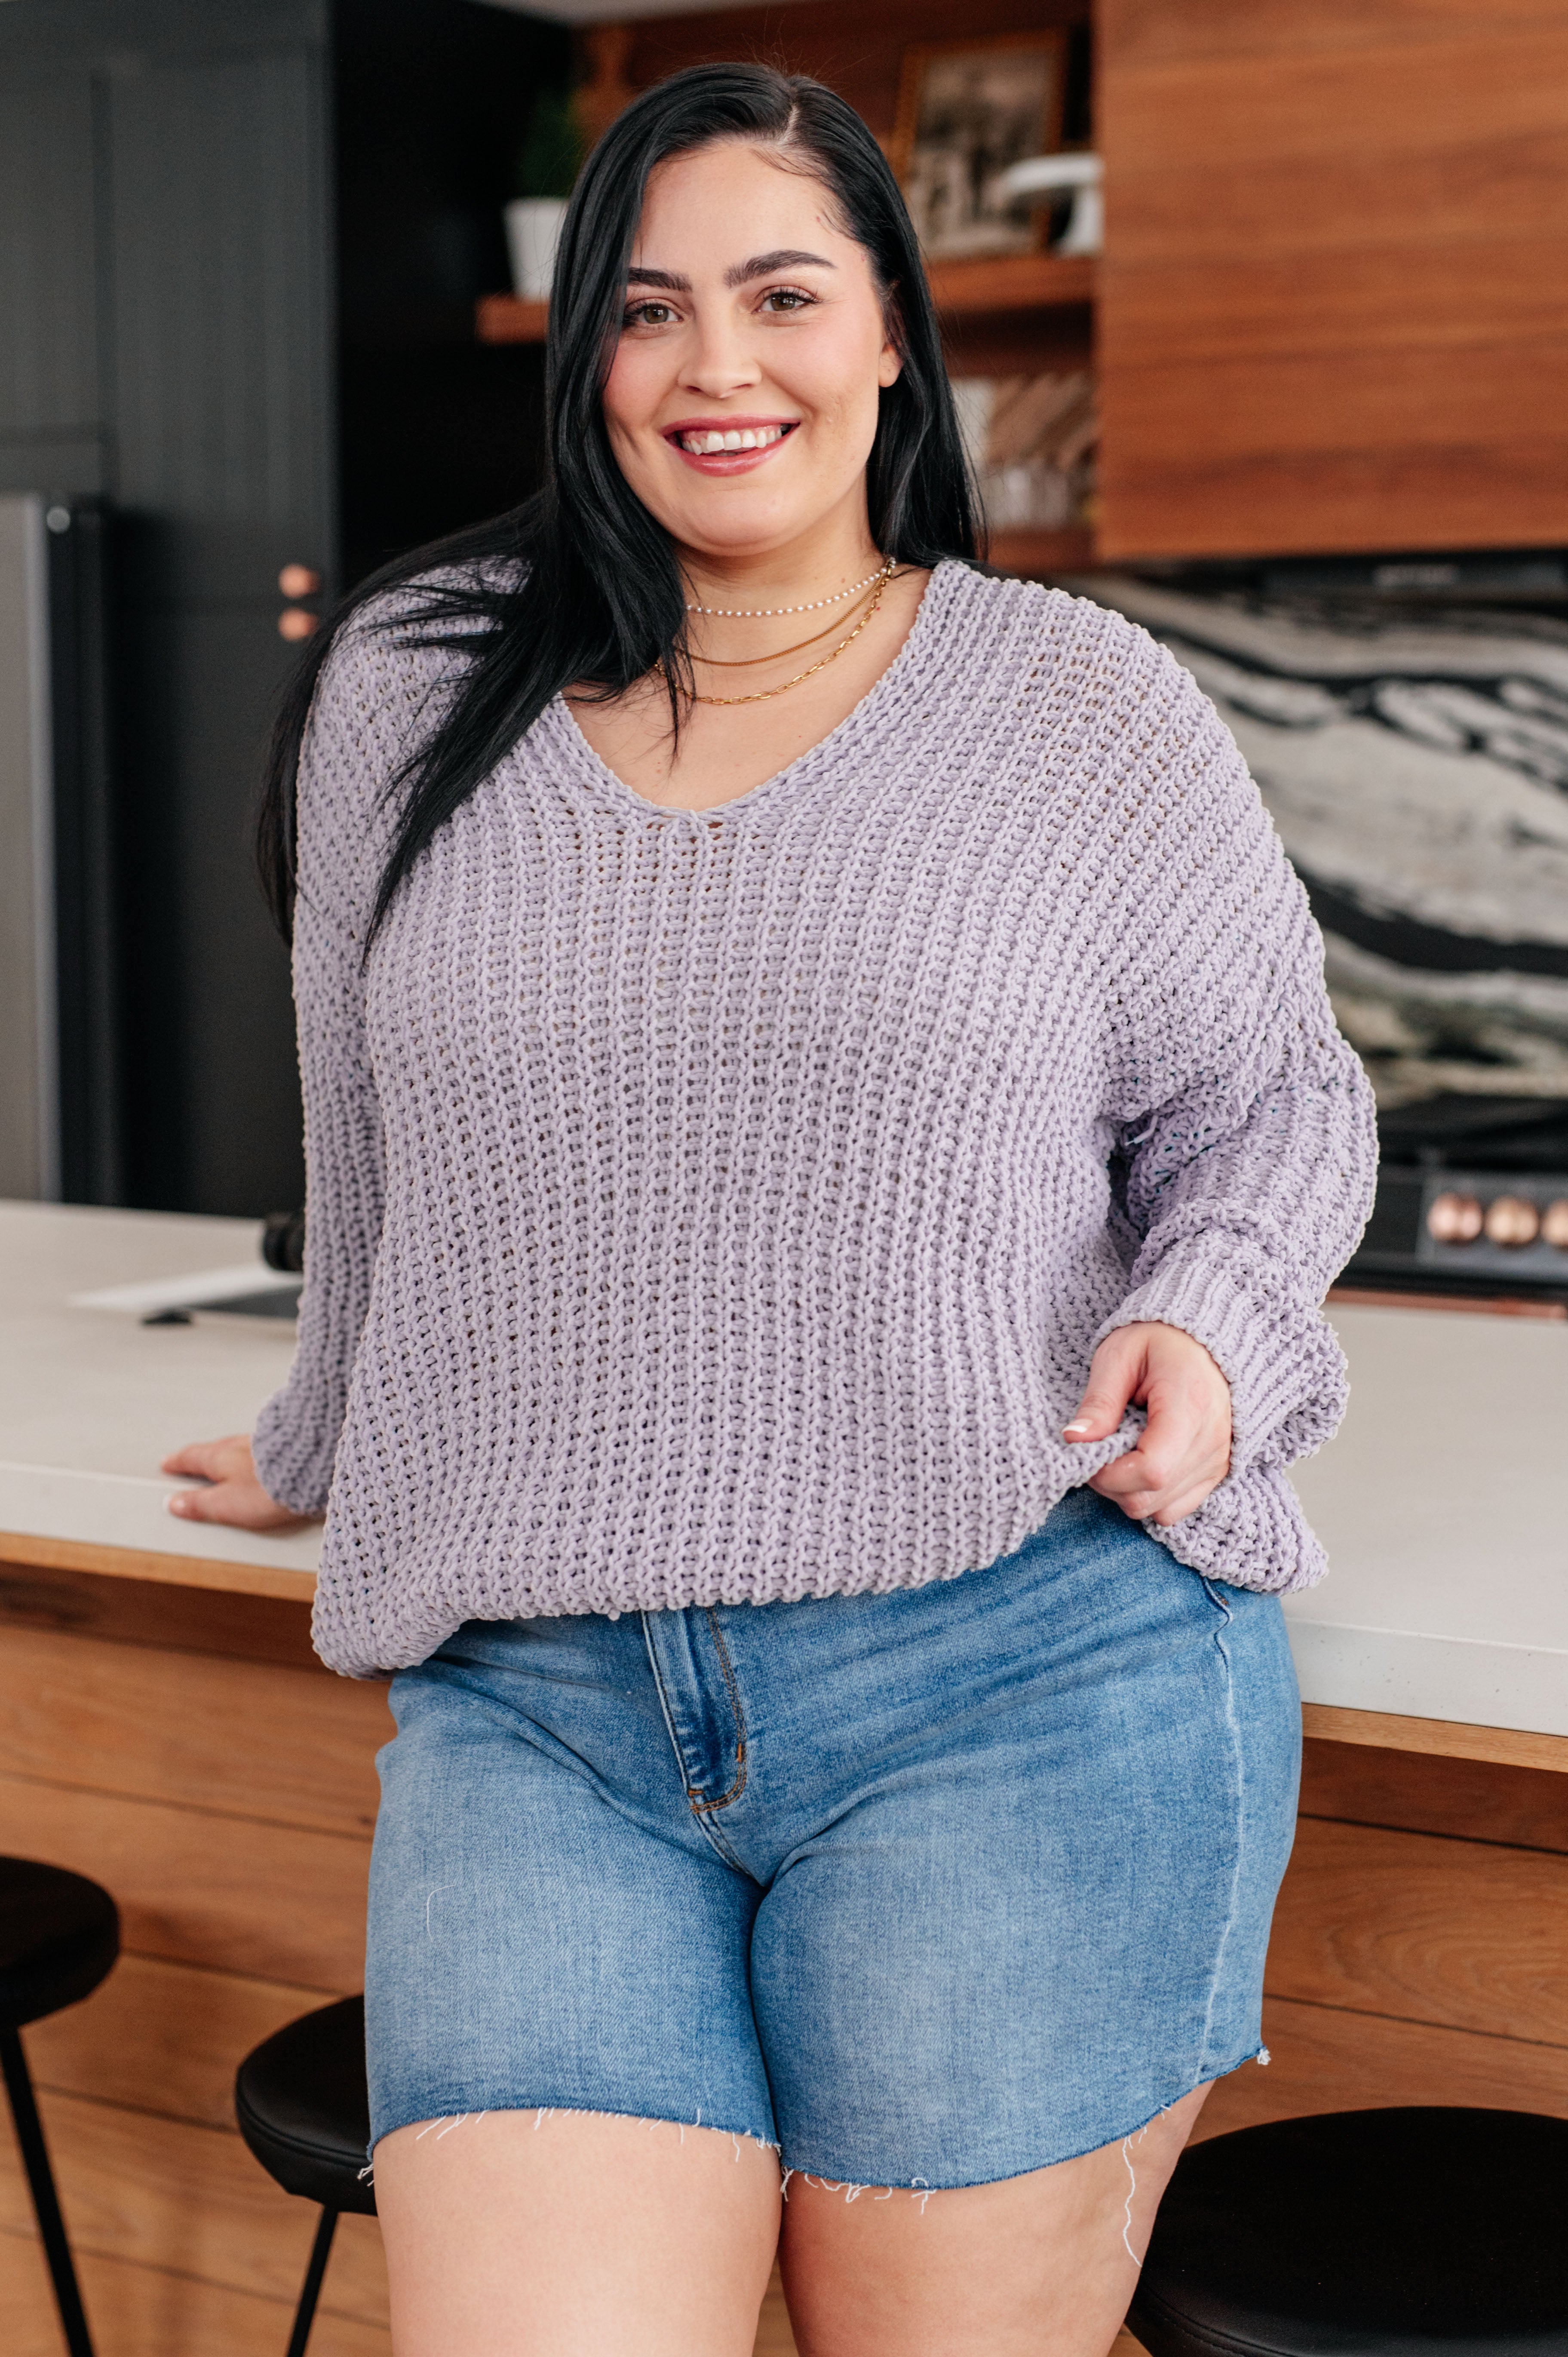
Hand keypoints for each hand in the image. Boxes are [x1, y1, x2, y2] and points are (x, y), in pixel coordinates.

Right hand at [160, 1434, 311, 1530]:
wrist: (315, 1465)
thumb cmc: (272, 1486)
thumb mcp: (226, 1504)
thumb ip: (200, 1504)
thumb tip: (175, 1503)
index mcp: (220, 1457)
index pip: (192, 1457)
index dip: (178, 1462)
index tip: (168, 1463)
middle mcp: (241, 1444)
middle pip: (215, 1449)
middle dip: (202, 1455)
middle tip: (191, 1459)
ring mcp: (266, 1441)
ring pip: (240, 1446)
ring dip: (229, 1453)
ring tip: (224, 1459)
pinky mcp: (289, 1443)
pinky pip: (263, 1447)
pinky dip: (255, 1453)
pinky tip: (262, 1457)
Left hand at [1063, 1322, 1231, 1525]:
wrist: (1205, 1340)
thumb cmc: (1159, 1341)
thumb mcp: (1119, 1357)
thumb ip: (1098, 1402)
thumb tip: (1074, 1441)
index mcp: (1190, 1406)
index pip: (1152, 1470)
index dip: (1110, 1474)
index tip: (1089, 1451)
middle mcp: (1212, 1441)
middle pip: (1152, 1496)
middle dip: (1111, 1484)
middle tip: (1098, 1449)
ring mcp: (1218, 1461)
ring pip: (1161, 1511)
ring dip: (1128, 1492)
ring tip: (1121, 1452)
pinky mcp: (1216, 1473)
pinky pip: (1176, 1510)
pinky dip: (1150, 1497)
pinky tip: (1140, 1464)